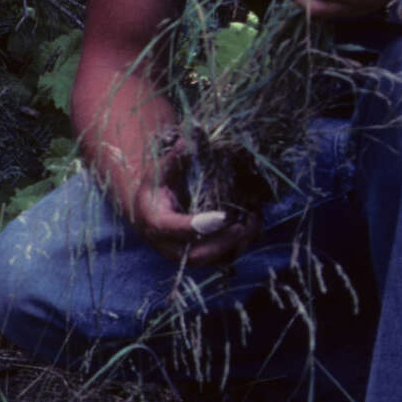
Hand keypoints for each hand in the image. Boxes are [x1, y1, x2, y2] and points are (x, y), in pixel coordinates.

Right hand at [124, 154, 259, 266]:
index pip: (175, 230)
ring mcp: (185, 254)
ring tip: (254, 220)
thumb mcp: (159, 172)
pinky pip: (222, 259)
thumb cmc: (155, 188)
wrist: (147, 212)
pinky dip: (240, 245)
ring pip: (213, 261)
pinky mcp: (200, 256)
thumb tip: (187, 139)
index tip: (223, 217)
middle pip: (196, 255)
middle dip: (222, 243)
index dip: (199, 225)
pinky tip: (252, 224)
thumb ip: (174, 159)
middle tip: (243, 225)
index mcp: (155, 223)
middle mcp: (169, 246)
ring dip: (237, 244)